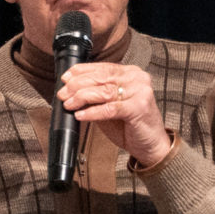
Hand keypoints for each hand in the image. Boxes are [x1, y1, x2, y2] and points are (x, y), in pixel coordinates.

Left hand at [57, 60, 173, 167]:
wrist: (151, 145)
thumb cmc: (131, 125)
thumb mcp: (109, 106)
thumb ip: (95, 96)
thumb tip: (70, 91)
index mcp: (130, 74)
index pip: (102, 68)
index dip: (81, 71)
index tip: (66, 77)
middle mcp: (137, 79)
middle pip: (101, 78)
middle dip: (77, 85)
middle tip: (63, 94)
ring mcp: (139, 92)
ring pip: (103, 91)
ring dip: (82, 97)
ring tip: (69, 104)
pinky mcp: (138, 107)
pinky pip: (109, 108)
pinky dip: (92, 112)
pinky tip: (81, 114)